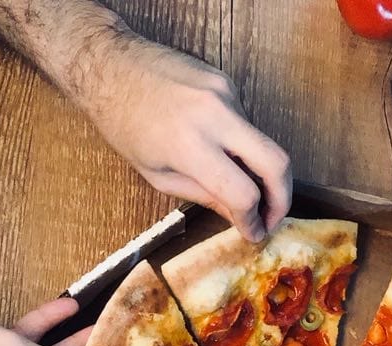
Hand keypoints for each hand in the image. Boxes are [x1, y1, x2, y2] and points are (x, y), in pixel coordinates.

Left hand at [78, 35, 291, 241]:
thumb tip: (238, 215)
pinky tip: (220, 150)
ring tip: (238, 185)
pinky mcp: (226, 81)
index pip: (243, 193)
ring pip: (261, 142)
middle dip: (282, 198)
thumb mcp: (158, 175)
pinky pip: (245, 123)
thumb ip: (203, 196)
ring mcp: (225, 93)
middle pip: (276, 162)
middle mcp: (214, 115)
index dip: (253, 221)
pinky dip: (240, 144)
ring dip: (256, 169)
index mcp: (189, 146)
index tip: (254, 233)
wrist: (109, 65)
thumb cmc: (123, 124)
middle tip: (273, 218)